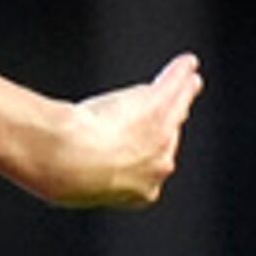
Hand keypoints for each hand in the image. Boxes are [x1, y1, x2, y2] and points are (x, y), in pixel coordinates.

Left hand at [49, 53, 204, 208]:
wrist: (68, 159)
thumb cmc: (67, 176)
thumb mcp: (80, 186)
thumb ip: (89, 178)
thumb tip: (72, 176)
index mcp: (142, 192)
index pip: (151, 166)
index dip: (144, 151)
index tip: (139, 143)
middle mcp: (161, 164)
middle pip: (167, 138)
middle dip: (166, 125)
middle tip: (170, 112)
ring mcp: (163, 132)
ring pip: (175, 109)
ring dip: (181, 93)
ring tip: (187, 81)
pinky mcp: (159, 103)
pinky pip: (175, 84)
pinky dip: (180, 73)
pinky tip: (186, 64)